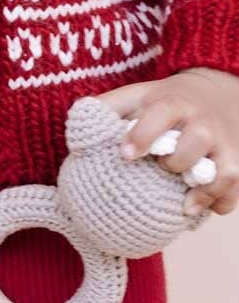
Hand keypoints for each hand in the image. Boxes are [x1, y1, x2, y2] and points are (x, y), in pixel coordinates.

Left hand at [96, 67, 238, 215]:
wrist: (217, 93)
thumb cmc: (167, 100)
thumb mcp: (139, 95)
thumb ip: (110, 107)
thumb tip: (79, 124)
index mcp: (174, 102)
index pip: (160, 114)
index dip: (143, 134)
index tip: (125, 154)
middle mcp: (203, 122)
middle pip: (194, 144)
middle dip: (174, 162)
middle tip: (160, 168)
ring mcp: (224, 144)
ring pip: (221, 171)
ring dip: (202, 191)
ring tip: (181, 204)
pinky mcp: (238, 164)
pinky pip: (233, 192)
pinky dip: (219, 204)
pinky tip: (198, 208)